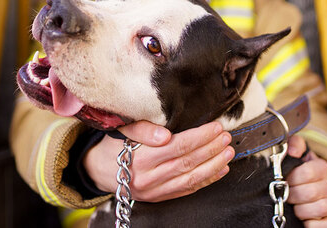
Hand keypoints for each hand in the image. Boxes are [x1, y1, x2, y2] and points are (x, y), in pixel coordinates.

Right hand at [84, 120, 234, 201]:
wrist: (98, 171)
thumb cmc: (113, 145)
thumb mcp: (122, 129)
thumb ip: (143, 129)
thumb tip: (166, 134)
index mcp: (141, 158)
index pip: (178, 146)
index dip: (200, 137)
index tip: (216, 127)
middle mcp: (149, 177)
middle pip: (188, 162)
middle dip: (211, 149)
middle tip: (227, 137)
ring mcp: (155, 191)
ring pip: (191, 179)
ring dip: (214, 166)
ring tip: (228, 152)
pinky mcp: (159, 198)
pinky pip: (186, 190)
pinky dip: (206, 180)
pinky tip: (220, 170)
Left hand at [286, 135, 326, 226]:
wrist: (305, 191)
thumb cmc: (298, 174)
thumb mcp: (296, 156)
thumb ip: (294, 145)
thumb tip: (292, 150)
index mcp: (322, 168)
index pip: (308, 171)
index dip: (292, 177)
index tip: (285, 179)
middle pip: (310, 192)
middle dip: (293, 195)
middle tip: (287, 195)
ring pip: (318, 209)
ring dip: (300, 210)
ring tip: (294, 207)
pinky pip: (324, 226)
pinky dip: (311, 225)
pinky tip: (303, 221)